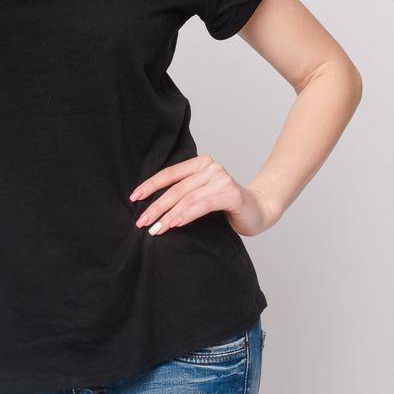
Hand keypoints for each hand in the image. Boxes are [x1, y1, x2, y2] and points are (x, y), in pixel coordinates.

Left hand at [130, 154, 278, 237]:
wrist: (259, 211)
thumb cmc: (226, 205)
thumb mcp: (201, 195)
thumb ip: (183, 193)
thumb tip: (151, 206)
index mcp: (201, 163)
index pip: (170, 174)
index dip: (150, 185)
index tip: (134, 198)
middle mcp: (211, 167)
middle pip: (176, 188)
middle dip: (156, 207)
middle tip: (142, 222)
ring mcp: (222, 179)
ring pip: (187, 198)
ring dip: (169, 215)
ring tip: (156, 229)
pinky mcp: (231, 194)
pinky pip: (203, 205)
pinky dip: (187, 214)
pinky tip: (175, 224)